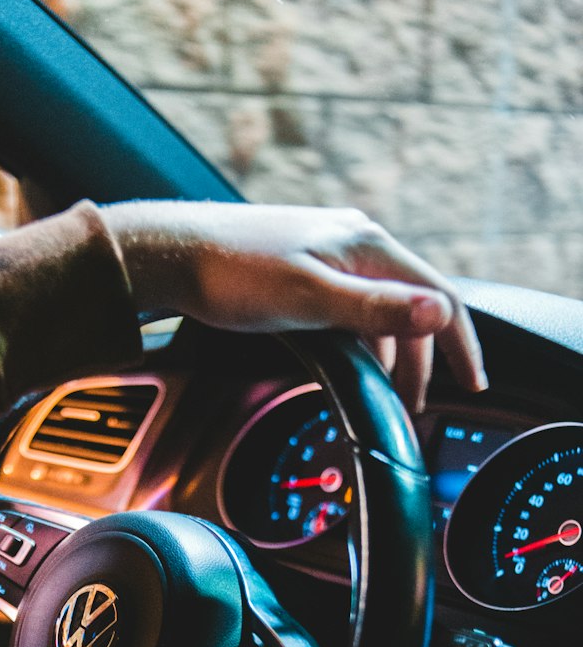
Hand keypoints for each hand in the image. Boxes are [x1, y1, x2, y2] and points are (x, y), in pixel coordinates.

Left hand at [101, 201, 486, 412]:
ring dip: (389, 351)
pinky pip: (351, 305)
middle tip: (417, 404)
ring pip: (379, 307)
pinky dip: (360, 339)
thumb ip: (376, 309)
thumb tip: (440, 313)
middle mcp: (355, 242)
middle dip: (422, 358)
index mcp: (368, 245)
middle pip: (412, 304)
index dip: (461, 344)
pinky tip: (348, 360)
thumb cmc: (232, 274)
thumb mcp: (311, 299)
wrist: (171, 252)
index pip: (439, 295)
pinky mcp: (304, 265)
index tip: (473, 384)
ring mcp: (329, 251)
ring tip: (386, 391)